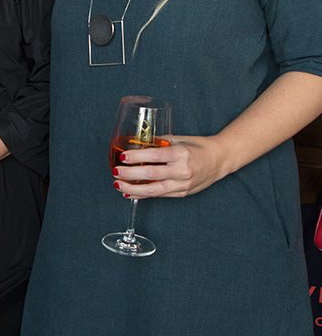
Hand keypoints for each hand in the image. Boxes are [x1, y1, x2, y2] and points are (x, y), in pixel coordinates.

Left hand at [112, 134, 226, 198]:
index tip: (123, 156)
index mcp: (181, 154)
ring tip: (118, 184)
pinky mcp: (182, 193)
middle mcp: (182, 171)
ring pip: (154, 190)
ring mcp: (183, 184)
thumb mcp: (179, 139)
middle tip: (115, 171)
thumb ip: (159, 143)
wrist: (220, 160)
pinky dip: (143, 194)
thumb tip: (136, 143)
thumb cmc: (199, 147)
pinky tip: (130, 192)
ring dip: (133, 189)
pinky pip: (159, 195)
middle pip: (152, 175)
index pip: (155, 156)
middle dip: (130, 174)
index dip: (137, 157)